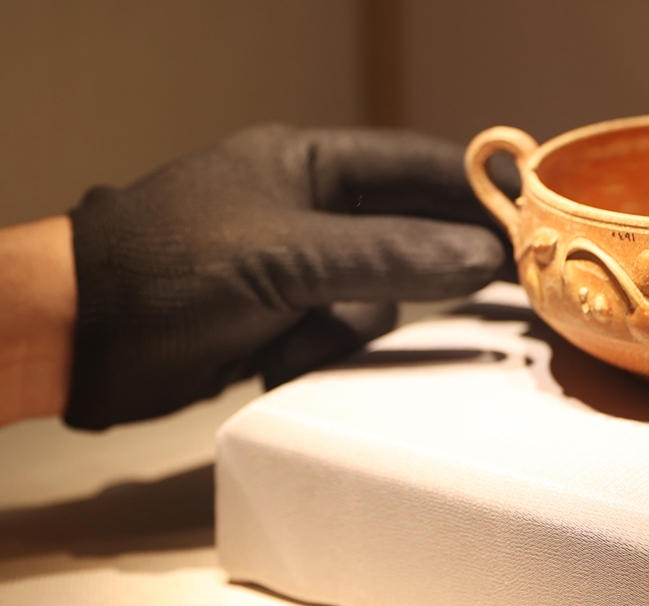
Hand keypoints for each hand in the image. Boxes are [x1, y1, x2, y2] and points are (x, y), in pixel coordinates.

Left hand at [66, 125, 513, 429]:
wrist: (79, 339)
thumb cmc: (169, 268)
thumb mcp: (285, 256)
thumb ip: (388, 255)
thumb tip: (480, 254)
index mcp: (308, 164)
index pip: (417, 166)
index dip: (477, 190)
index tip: (533, 219)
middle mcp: (312, 212)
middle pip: (408, 236)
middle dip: (438, 267)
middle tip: (506, 290)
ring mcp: (298, 271)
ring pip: (378, 300)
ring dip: (350, 328)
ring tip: (304, 337)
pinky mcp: (282, 323)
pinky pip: (340, 339)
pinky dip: (317, 355)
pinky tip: (271, 362)